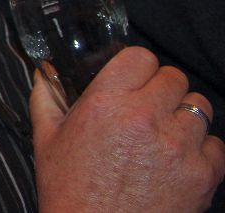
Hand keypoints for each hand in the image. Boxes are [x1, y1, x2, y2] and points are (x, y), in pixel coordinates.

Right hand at [33, 46, 224, 211]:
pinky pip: (216, 144)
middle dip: (161, 90)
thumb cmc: (71, 192)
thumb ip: (46, 98)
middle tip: (147, 108)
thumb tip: (43, 73)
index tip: (132, 78)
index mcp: (106, 104)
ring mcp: (178, 146)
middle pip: (174, 77)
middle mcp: (145, 118)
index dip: (136, 67)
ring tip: (164, 135)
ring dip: (183, 117)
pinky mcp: (202, 174)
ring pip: (199, 107)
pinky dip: (201, 150)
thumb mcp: (47, 140)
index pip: (141, 57)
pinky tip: (178, 160)